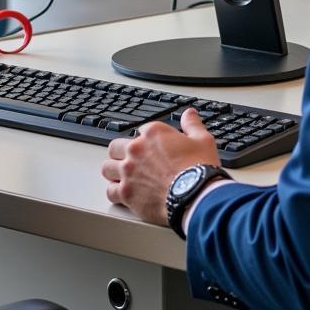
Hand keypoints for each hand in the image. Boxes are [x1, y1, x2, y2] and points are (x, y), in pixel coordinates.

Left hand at [101, 107, 219, 223]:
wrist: (196, 195)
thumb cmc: (199, 169)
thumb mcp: (202, 140)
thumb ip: (192, 125)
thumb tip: (190, 114)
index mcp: (152, 133)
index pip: (141, 131)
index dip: (146, 140)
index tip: (152, 149)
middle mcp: (136, 149)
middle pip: (115, 147)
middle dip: (122, 153)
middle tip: (131, 161)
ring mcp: (128, 171)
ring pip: (107, 168)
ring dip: (114, 171)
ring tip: (122, 176)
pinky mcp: (126, 193)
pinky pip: (110, 191)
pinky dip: (115, 193)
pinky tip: (122, 194)